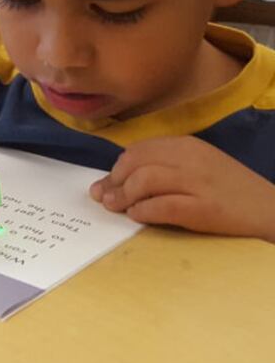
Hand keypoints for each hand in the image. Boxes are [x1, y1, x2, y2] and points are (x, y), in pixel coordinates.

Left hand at [90, 136, 274, 241]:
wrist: (271, 212)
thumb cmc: (230, 192)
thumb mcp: (198, 168)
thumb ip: (163, 168)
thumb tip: (117, 181)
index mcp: (188, 146)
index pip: (139, 150)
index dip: (117, 167)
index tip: (107, 183)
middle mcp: (191, 158)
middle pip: (136, 162)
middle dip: (114, 181)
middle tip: (104, 198)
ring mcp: (198, 182)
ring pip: (145, 179)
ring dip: (123, 195)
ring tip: (116, 208)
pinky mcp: (204, 208)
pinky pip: (162, 205)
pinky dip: (143, 211)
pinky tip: (137, 216)